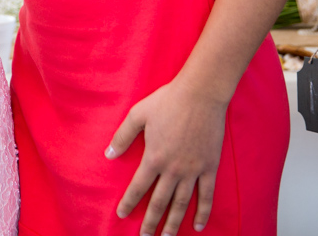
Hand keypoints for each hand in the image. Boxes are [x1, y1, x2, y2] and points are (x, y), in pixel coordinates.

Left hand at [108, 78, 227, 234]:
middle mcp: (173, 168)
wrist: (200, 94)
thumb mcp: (138, 114)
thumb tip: (108, 155)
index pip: (138, 187)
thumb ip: (122, 136)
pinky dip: (202, 212)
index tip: (121, 214)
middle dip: (150, 222)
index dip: (129, 202)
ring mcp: (193, 170)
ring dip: (173, 223)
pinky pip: (206, 195)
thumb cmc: (167, 100)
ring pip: (181, 204)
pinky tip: (196, 226)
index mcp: (154, 157)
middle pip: (159, 202)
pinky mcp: (210, 167)